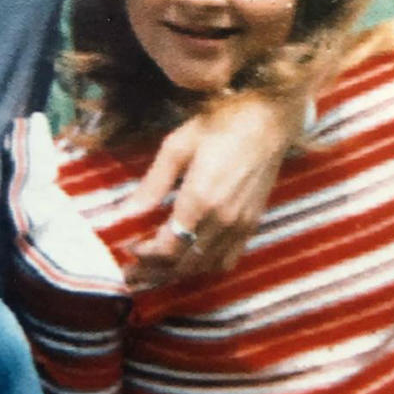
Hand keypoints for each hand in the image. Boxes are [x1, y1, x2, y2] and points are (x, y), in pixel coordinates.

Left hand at [124, 92, 303, 285]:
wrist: (270, 120)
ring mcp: (240, 226)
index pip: (167, 248)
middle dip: (154, 272)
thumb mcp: (178, 146)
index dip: (144, 256)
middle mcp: (221, 221)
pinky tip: (190, 261)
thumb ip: (153, 184)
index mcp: (199, 200)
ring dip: (177, 273)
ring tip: (153, 272)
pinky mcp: (253, 224)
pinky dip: (206, 267)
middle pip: (184, 264)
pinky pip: (228, 260)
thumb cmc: (221, 123)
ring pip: (204, 267)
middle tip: (131, 274)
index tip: (127, 249)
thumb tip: (124, 213)